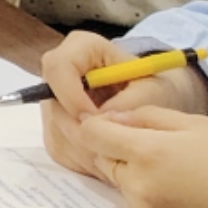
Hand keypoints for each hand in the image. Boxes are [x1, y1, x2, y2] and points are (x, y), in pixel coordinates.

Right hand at [36, 29, 207, 167]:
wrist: (154, 99)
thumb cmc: (155, 88)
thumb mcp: (153, 91)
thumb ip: (129, 102)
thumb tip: (101, 120)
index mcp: (81, 47)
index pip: (58, 68)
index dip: (72, 96)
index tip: (98, 119)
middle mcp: (58, 71)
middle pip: (53, 105)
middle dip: (84, 130)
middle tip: (116, 145)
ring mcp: (52, 100)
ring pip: (56, 131)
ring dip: (88, 148)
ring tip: (121, 151)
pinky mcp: (53, 126)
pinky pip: (61, 148)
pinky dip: (86, 159)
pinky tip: (111, 155)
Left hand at [65, 106, 207, 207]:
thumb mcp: (195, 123)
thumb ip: (146, 117)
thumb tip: (112, 118)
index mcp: (145, 153)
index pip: (90, 134)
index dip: (97, 123)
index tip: (113, 121)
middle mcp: (138, 186)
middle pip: (103, 160)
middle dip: (118, 149)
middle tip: (154, 144)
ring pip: (121, 184)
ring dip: (134, 173)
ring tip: (176, 168)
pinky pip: (139, 206)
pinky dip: (149, 195)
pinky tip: (182, 191)